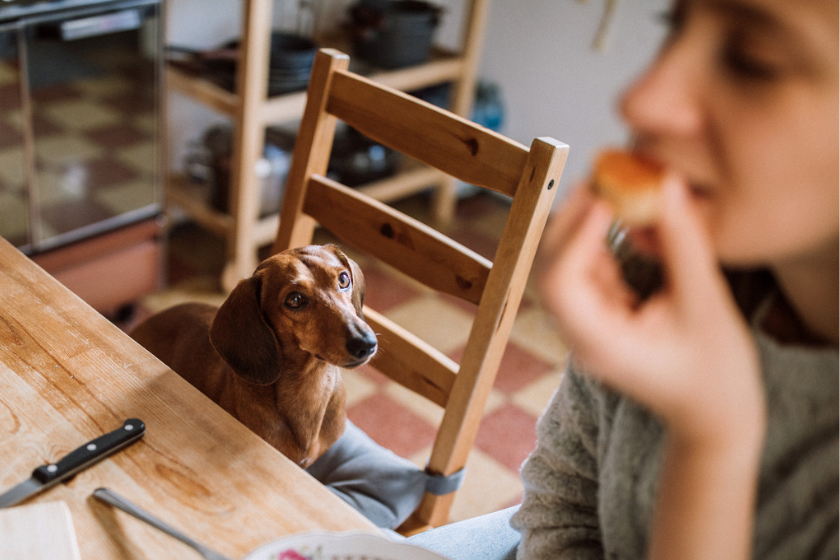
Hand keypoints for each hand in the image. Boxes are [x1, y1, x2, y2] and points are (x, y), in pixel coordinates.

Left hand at [537, 175, 764, 447]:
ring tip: (609, 183)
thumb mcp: (705, 305)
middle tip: (600, 177)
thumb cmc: (715, 374)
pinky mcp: (601, 315)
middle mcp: (582, 335)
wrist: (714, 417)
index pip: (561, 285)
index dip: (575, 237)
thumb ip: (684, 245)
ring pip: (567, 266)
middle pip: (553, 270)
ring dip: (583, 225)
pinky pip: (589, 270)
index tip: (603, 199)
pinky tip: (617, 210)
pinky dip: (600, 240)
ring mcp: (588, 326)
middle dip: (571, 221)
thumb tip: (666, 186)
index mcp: (599, 344)